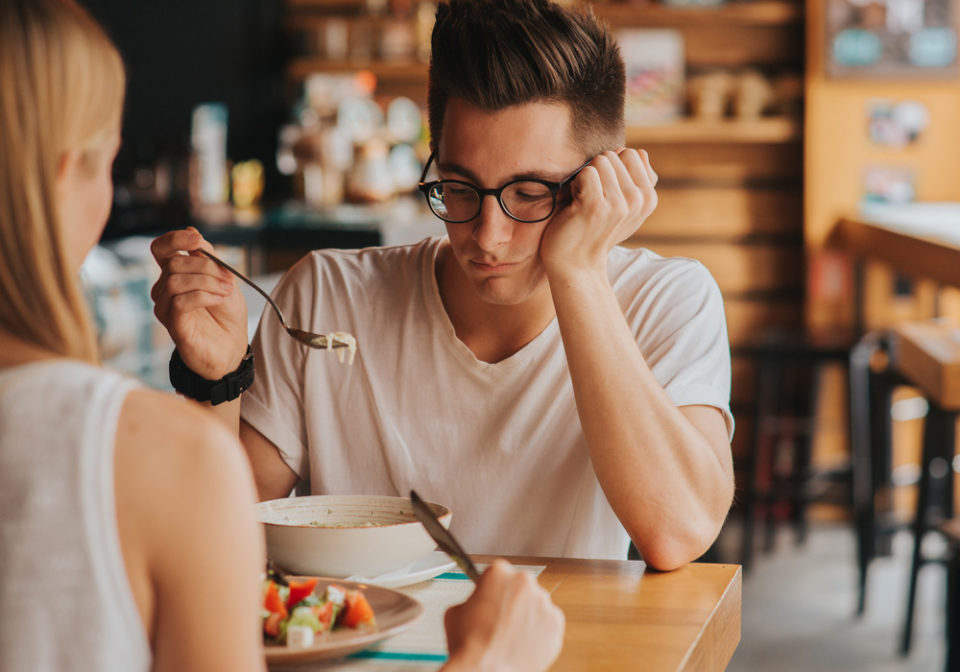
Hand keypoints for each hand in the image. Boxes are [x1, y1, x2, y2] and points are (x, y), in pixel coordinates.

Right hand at [150, 227, 248, 379]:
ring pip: (176, 281)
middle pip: (174, 263)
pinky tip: (219, 300)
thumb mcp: (224, 279)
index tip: (197, 242)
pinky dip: (203, 296)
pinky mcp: (172, 323)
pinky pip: (180, 301)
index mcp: (175, 274)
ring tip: (226, 292)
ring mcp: (165, 307)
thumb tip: (192, 230)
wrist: (231, 348)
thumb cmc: (226, 314)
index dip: (175, 239)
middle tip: (229, 280)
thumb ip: (208, 257)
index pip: (160, 248)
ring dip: (207, 282)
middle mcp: (164, 289)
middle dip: (206, 266)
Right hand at [442, 559, 564, 671]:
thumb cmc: (469, 644)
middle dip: (512, 599)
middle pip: (520, 585)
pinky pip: (548, 622)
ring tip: (510, 634)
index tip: (491, 598)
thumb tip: (478, 604)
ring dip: (526, 614)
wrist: (486, 670)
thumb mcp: (455, 611)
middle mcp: (524, 581)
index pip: (498, 573)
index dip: (492, 588)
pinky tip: (523, 642)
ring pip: (536, 604)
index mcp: (498, 572)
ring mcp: (543, 602)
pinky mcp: (556, 622)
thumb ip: (472, 599)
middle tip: (500, 619)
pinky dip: (539, 631)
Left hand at [540, 148, 657, 277]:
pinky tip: (576, 205)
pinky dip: (575, 185)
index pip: (630, 154)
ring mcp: (619, 204)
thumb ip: (636, 180)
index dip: (611, 170)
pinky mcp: (596, 206)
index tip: (605, 193)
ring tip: (584, 203)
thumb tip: (642, 153)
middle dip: (597, 172)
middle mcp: (638, 200)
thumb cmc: (595, 230)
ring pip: (600, 161)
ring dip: (584, 179)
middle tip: (591, 200)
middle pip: (613, 155)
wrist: (576, 264)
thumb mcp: (624, 206)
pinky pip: (586, 172)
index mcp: (648, 197)